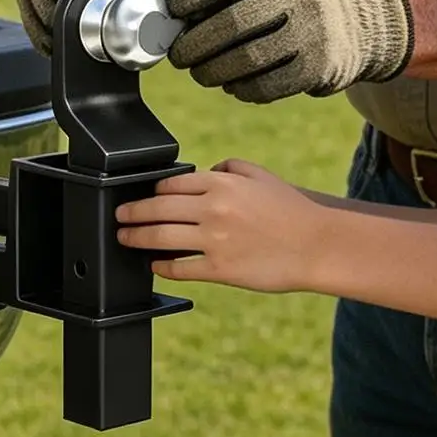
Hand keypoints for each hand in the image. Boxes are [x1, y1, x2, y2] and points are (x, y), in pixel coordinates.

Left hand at [116, 160, 326, 291]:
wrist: (316, 244)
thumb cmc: (291, 210)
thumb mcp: (261, 175)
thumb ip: (229, 167)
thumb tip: (204, 172)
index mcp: (222, 183)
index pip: (171, 184)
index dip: (152, 190)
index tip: (144, 195)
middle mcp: (213, 209)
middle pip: (157, 208)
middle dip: (131, 212)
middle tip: (120, 216)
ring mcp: (214, 240)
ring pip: (160, 237)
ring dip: (136, 237)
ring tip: (125, 238)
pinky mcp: (220, 270)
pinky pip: (179, 268)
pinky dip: (162, 266)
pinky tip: (155, 265)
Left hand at [165, 0, 413, 102]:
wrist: (372, 18)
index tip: (172, 12)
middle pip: (233, 23)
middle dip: (195, 43)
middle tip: (178, 54)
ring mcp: (315, 32)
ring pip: (248, 59)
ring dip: (213, 71)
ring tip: (201, 72)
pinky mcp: (321, 67)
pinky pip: (269, 86)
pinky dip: (242, 89)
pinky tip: (232, 85)